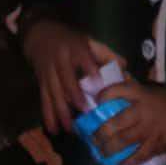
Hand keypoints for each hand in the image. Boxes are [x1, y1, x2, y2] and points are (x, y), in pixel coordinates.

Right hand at [23, 18, 126, 133]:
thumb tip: (124, 67)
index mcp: (74, 48)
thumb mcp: (87, 41)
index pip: (82, 56)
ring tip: (70, 128)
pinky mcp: (42, 83)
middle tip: (84, 111)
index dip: (89, 67)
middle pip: (66, 78)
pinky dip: (48, 115)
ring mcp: (49, 72)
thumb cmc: (71, 42)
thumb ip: (106, 54)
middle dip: (74, 95)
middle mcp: (59, 60)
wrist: (41, 35)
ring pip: (54, 92)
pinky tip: (53, 130)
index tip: (98, 79)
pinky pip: (44, 100)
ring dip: (61, 111)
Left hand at [93, 79, 165, 164]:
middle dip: (100, 132)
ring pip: (123, 141)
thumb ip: (131, 90)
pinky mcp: (157, 145)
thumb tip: (109, 90)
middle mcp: (142, 112)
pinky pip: (139, 156)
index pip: (116, 91)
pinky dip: (127, 163)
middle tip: (93, 139)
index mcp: (140, 94)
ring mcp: (149, 130)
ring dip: (109, 149)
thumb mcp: (149, 89)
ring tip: (101, 153)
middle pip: (115, 123)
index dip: (103, 96)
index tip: (97, 101)